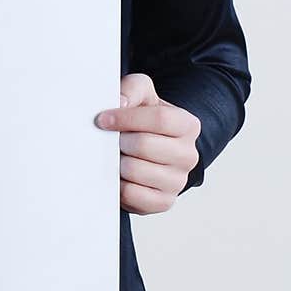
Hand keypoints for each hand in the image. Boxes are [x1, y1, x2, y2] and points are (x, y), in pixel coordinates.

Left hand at [94, 72, 200, 213]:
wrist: (145, 150)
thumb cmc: (143, 121)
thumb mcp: (142, 96)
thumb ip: (133, 89)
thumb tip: (120, 102)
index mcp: (188, 126)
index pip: (160, 119)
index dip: (126, 118)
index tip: (103, 119)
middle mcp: (188, 155)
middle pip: (144, 145)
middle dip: (119, 141)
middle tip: (111, 140)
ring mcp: (178, 181)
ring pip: (136, 170)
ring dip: (117, 162)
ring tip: (116, 156)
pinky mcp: (164, 202)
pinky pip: (133, 195)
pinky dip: (119, 185)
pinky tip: (119, 175)